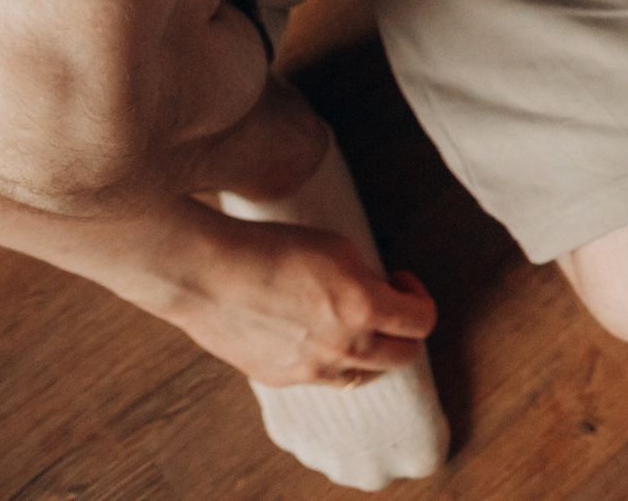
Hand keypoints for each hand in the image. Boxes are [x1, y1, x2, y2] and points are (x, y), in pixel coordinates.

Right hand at [151, 207, 436, 386]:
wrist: (206, 273)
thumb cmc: (272, 249)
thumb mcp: (339, 249)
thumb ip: (369, 279)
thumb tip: (381, 294)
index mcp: (364, 309)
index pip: (422, 322)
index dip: (418, 297)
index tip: (400, 280)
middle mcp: (343, 347)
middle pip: (402, 356)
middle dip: (403, 331)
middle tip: (386, 305)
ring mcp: (311, 370)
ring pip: (362, 374)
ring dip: (369, 350)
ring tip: (350, 322)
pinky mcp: (280, 379)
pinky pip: (322, 377)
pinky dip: (330, 360)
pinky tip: (312, 332)